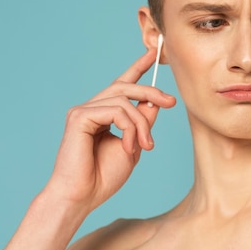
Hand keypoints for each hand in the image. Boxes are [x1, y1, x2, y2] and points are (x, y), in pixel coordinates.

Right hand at [44, 48, 175, 212]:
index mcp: (103, 115)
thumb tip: (155, 101)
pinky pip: (115, 111)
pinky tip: (130, 146)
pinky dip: (129, 128)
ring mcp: (83, 111)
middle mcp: (91, 108)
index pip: (122, 85)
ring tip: (145, 146)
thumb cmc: (103, 177)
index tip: (154, 52)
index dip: (138, 67)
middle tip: (171, 102)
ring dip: (142, 123)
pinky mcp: (79, 117)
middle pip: (125, 87)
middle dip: (151, 91)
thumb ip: (142, 123)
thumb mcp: (134, 145)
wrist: (82, 197)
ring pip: (124, 100)